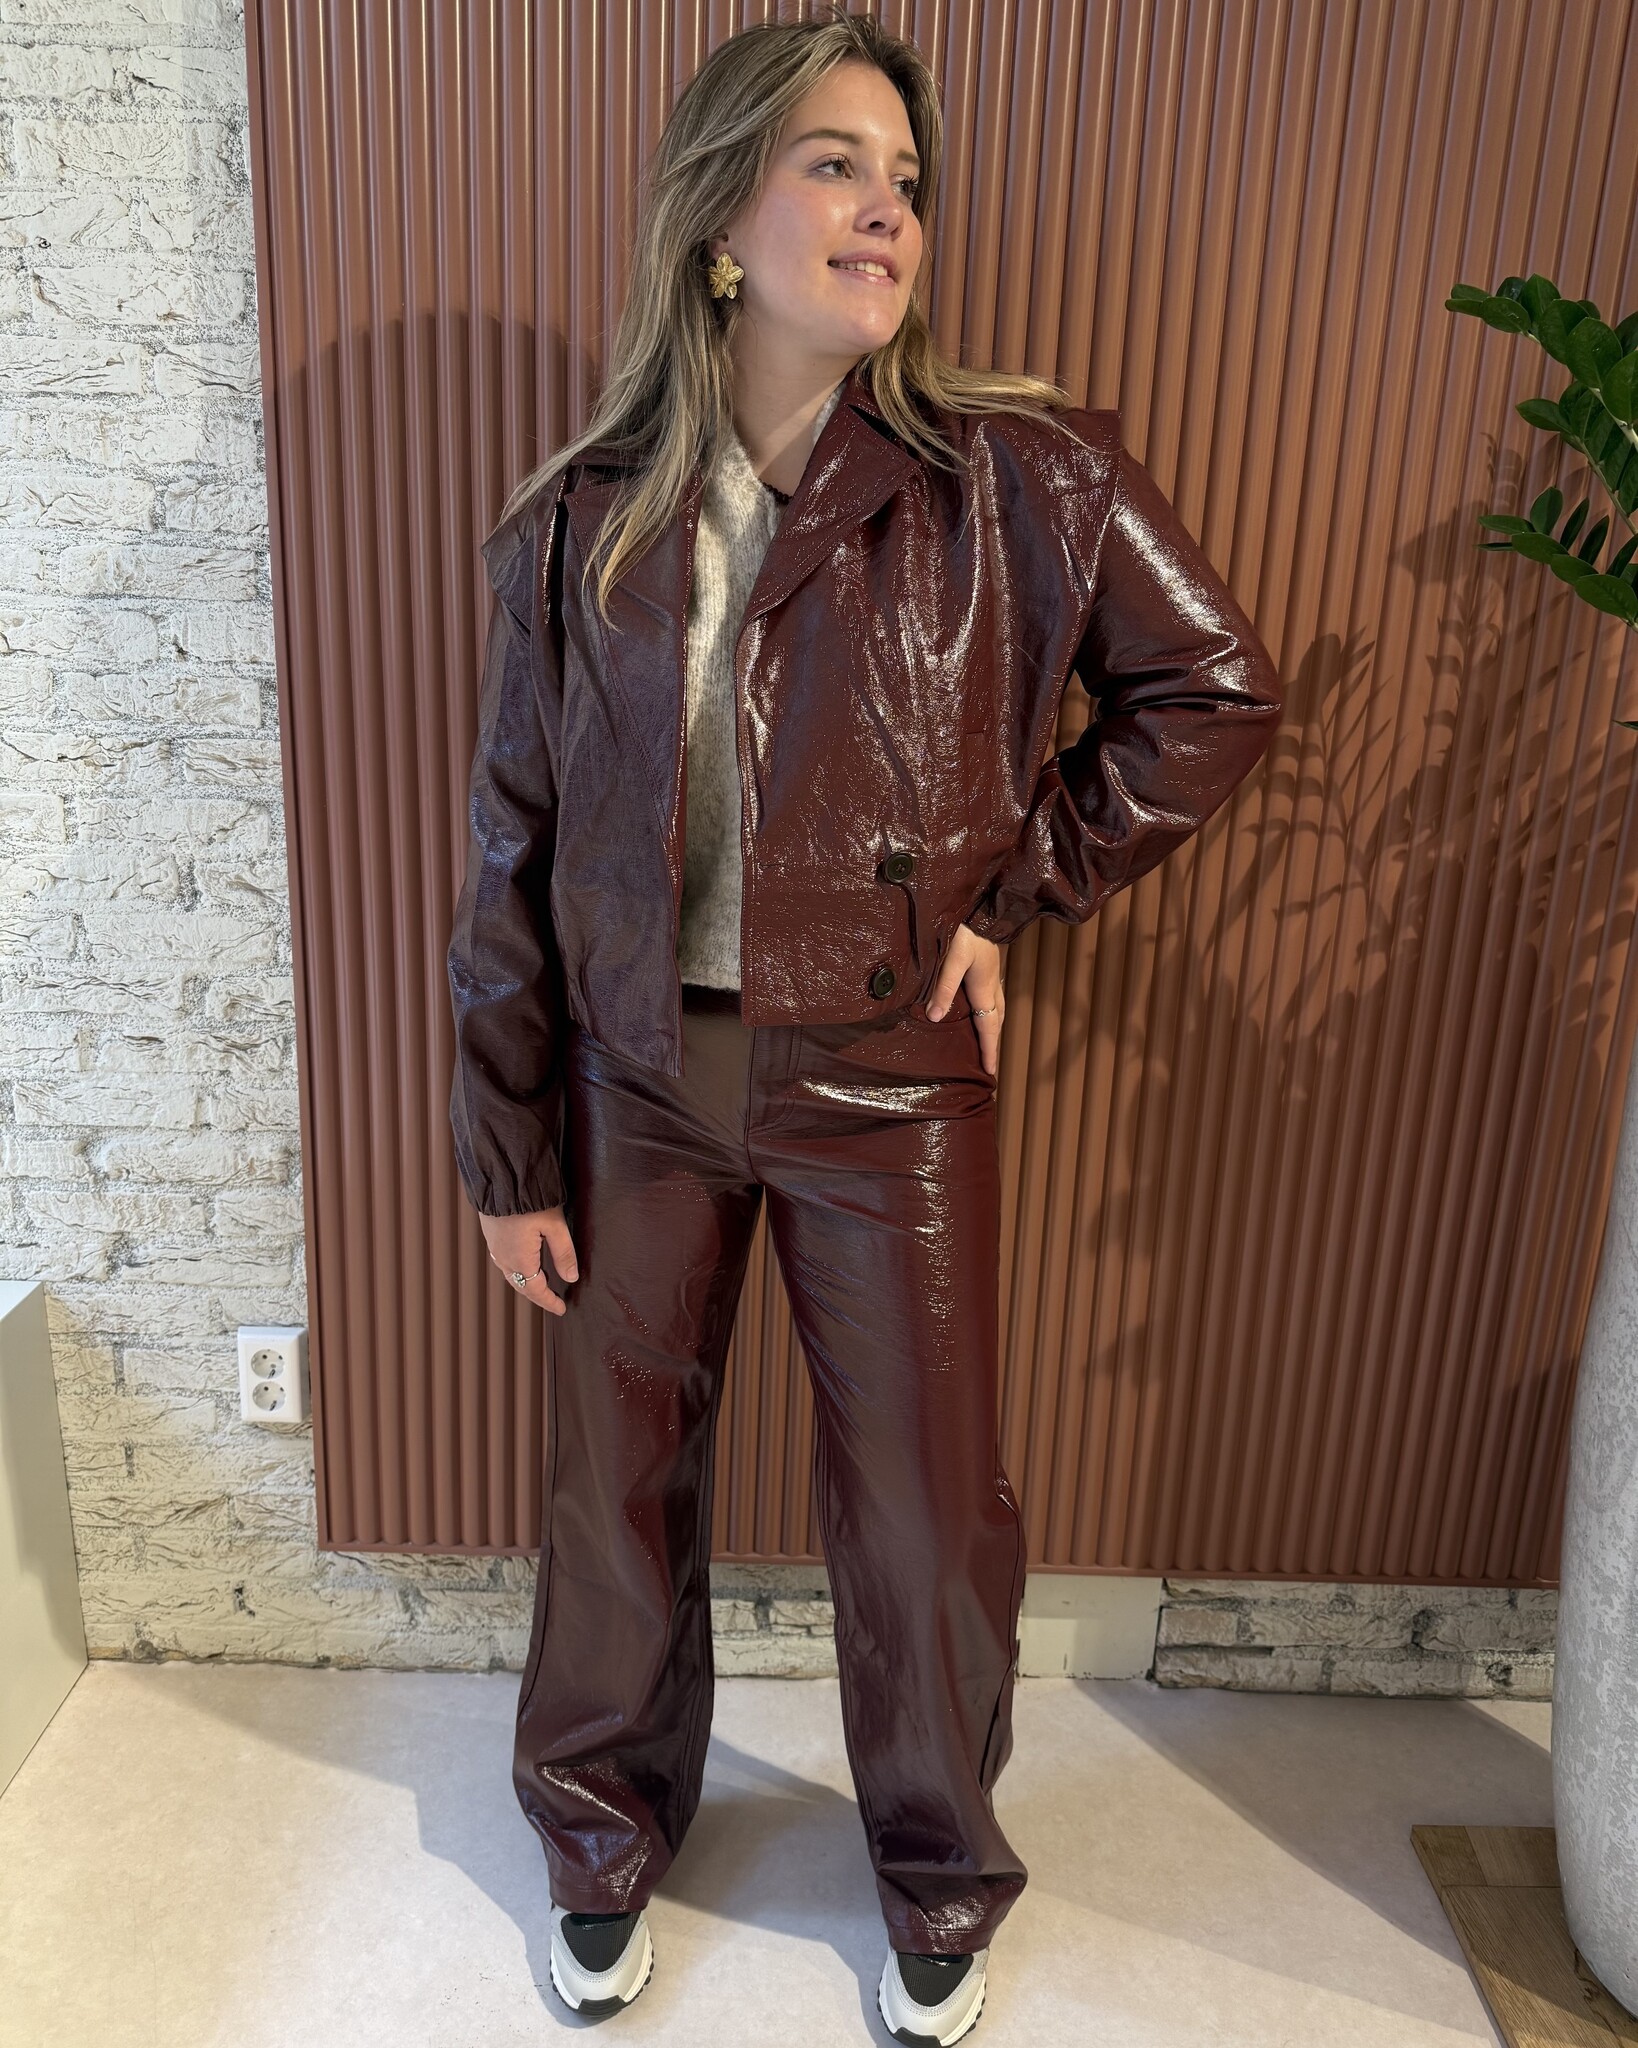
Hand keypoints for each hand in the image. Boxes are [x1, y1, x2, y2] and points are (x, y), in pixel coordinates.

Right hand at [478, 1205, 578, 1316]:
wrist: (501, 1178)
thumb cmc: (529, 1199)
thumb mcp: (555, 1225)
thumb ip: (564, 1253)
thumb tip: (571, 1277)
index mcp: (520, 1259)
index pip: (536, 1290)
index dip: (549, 1301)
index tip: (561, 1309)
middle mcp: (504, 1257)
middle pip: (521, 1285)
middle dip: (537, 1295)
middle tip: (552, 1301)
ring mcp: (495, 1246)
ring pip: (510, 1274)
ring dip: (525, 1283)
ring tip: (540, 1286)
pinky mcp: (491, 1235)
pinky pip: (503, 1261)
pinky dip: (515, 1270)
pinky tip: (523, 1265)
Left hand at [926, 923, 1005, 1076]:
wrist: (978, 902)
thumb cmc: (962, 928)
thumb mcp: (951, 958)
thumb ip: (943, 988)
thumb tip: (937, 1018)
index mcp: (985, 985)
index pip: (988, 1026)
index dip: (989, 1050)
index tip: (990, 1072)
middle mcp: (992, 981)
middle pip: (996, 1018)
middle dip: (993, 1040)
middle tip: (989, 1061)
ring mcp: (991, 971)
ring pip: (995, 1005)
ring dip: (991, 1024)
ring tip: (984, 1040)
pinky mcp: (986, 962)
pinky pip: (990, 993)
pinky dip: (987, 1008)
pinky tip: (977, 1007)